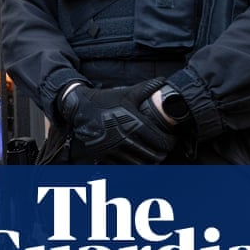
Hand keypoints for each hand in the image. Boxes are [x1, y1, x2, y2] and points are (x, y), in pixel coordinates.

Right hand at [58, 78, 174, 163]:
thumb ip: (146, 89)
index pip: (161, 141)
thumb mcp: (126, 93)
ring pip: (140, 165)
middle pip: (154, 156)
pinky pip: (125, 167)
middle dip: (162, 153)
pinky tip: (137, 158)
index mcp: (133, 124)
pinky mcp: (104, 156)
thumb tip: (163, 82)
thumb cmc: (104, 101)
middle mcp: (123, 139)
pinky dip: (133, 165)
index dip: (170, 142)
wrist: (79, 109)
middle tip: (163, 148)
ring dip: (149, 162)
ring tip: (152, 155)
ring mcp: (113, 149)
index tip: (171, 140)